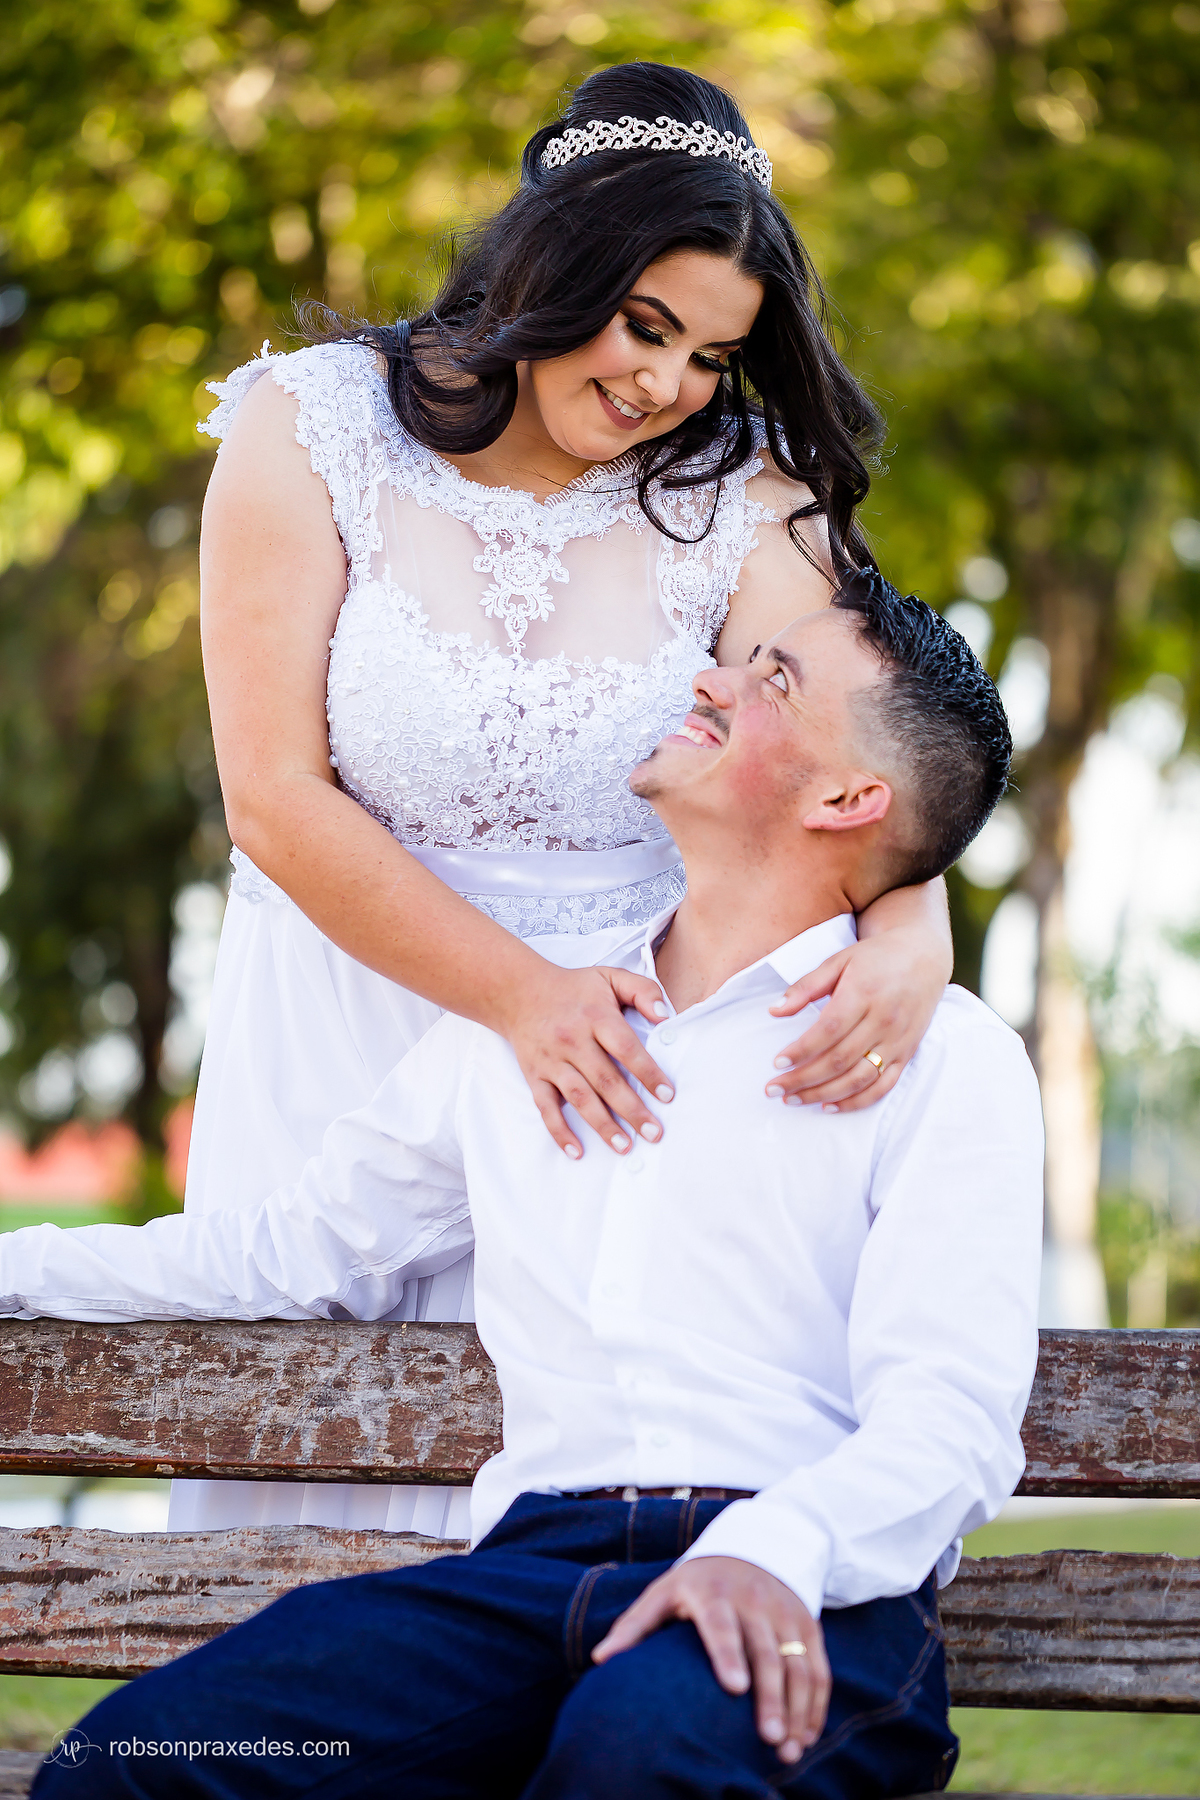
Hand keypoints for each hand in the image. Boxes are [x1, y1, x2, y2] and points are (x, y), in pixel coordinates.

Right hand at [500, 962, 673, 1157]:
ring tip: (625, 1146)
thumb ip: (643, 991)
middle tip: (654, 1132)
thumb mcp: (610, 977)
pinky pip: (546, 1108)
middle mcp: (572, 1040)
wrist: (519, 992)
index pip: (625, 1048)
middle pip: (605, 1080)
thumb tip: (666, 1016)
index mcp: (595, 1017)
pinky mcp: (535, 1076)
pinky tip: (577, 1150)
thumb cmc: (573, 988)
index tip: (667, 1095)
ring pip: (579, 1098)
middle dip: (631, 1110)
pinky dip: (560, 1131)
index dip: (647, 1072)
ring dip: (602, 1125)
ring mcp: (552, 1061)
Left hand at [592, 1556, 829, 1763]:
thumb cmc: (698, 1581)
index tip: (734, 1688)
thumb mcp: (665, 1591)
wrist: (755, 1545)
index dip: (728, 1654)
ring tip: (787, 1750)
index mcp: (714, 1591)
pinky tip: (807, 1737)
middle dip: (771, 1697)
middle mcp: (755, 1601)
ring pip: (798, 1664)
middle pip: (766, 1652)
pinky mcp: (808, 1626)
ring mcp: (785, 1613)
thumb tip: (601, 1660)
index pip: (721, 1624)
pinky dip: (816, 1705)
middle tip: (768, 1739)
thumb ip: (635, 1625)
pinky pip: (818, 1668)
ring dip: (797, 1709)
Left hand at [765, 929, 946, 1112]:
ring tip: (794, 1099)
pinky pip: (882, 1086)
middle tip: (774, 1089)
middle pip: (839, 1060)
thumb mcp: (838, 961)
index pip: (828, 1030)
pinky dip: (856, 1101)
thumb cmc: (875, 958)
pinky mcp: (906, 1053)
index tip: (777, 1063)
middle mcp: (883, 1020)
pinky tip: (830, 1106)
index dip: (801, 1050)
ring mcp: (897, 1040)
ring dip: (823, 1094)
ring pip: (858, 1078)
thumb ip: (805, 987)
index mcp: (863, 993)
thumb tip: (774, 1010)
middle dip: (802, 1079)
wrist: (923, 956)